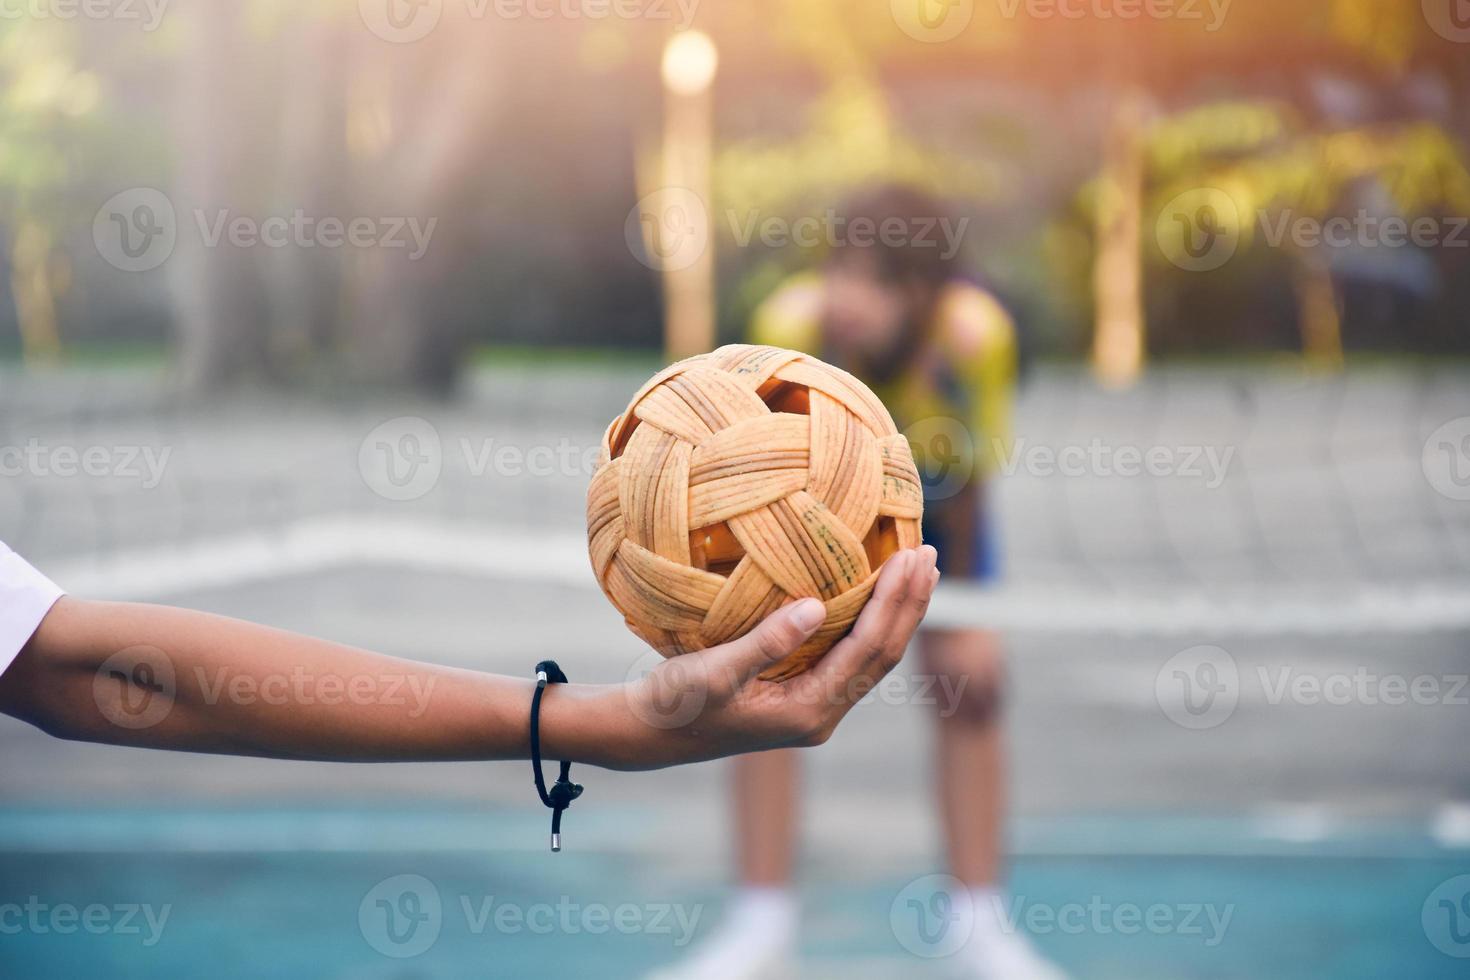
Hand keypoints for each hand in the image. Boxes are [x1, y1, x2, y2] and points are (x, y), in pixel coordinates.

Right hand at [589, 545, 938, 769]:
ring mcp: (815, 708)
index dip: (894, 603)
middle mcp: (822, 715)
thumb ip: (766, 642)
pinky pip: (851, 656)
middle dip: (909, 604)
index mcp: (808, 711)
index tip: (910, 558)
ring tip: (917, 568)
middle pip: (883, 655)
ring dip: (896, 613)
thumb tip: (816, 605)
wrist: (651, 735)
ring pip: (871, 657)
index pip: (869, 651)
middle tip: (930, 554)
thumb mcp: (715, 671)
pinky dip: (869, 622)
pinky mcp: (803, 696)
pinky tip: (873, 595)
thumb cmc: (677, 702)